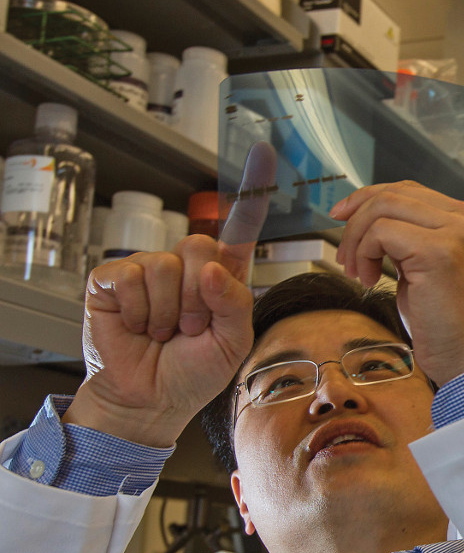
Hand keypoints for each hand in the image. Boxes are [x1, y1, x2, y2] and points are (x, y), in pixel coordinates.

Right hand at [64, 144, 275, 445]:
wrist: (151, 400)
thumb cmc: (193, 373)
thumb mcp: (232, 343)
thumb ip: (236, 304)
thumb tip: (212, 268)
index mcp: (220, 278)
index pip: (237, 230)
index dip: (250, 192)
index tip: (263, 152)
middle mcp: (185, 267)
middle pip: (201, 248)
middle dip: (199, 298)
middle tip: (189, 328)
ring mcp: (147, 270)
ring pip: (166, 267)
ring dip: (168, 312)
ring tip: (163, 333)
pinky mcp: (112, 279)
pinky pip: (131, 277)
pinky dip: (138, 311)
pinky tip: (137, 327)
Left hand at [330, 181, 463, 385]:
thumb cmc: (454, 327)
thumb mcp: (435, 269)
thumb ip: (416, 239)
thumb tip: (371, 221)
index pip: (413, 192)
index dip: (372, 200)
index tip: (345, 219)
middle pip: (396, 193)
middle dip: (357, 217)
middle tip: (345, 254)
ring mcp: (459, 232)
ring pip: (384, 208)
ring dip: (357, 239)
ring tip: (359, 273)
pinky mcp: (440, 251)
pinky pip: (381, 232)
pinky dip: (364, 253)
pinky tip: (370, 281)